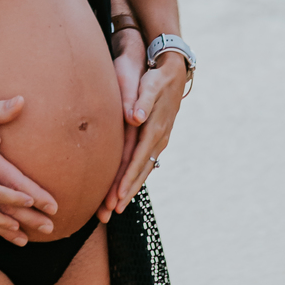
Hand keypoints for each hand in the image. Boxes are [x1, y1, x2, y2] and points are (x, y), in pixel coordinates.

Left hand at [109, 52, 187, 214]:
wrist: (174, 72)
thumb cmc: (157, 78)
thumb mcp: (150, 85)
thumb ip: (143, 101)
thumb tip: (134, 117)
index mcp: (154, 129)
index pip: (138, 160)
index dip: (127, 179)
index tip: (116, 197)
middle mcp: (158, 139)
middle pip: (140, 171)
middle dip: (126, 193)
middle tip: (111, 213)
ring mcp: (159, 141)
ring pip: (143, 171)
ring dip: (130, 189)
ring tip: (116, 208)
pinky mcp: (156, 139)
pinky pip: (145, 163)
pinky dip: (136, 178)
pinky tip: (127, 187)